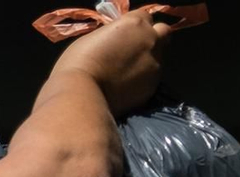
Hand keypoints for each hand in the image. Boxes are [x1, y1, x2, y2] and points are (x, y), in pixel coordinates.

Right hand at [56, 8, 171, 114]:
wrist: (80, 97)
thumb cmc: (76, 65)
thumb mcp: (90, 39)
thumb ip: (111, 36)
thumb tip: (117, 41)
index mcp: (134, 23)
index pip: (144, 16)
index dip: (134, 26)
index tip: (124, 36)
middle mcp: (150, 39)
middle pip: (163, 31)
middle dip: (153, 37)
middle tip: (135, 50)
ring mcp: (155, 63)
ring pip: (158, 56)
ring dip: (147, 60)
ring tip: (126, 74)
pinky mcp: (153, 85)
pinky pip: (152, 78)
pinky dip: (142, 80)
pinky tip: (125, 88)